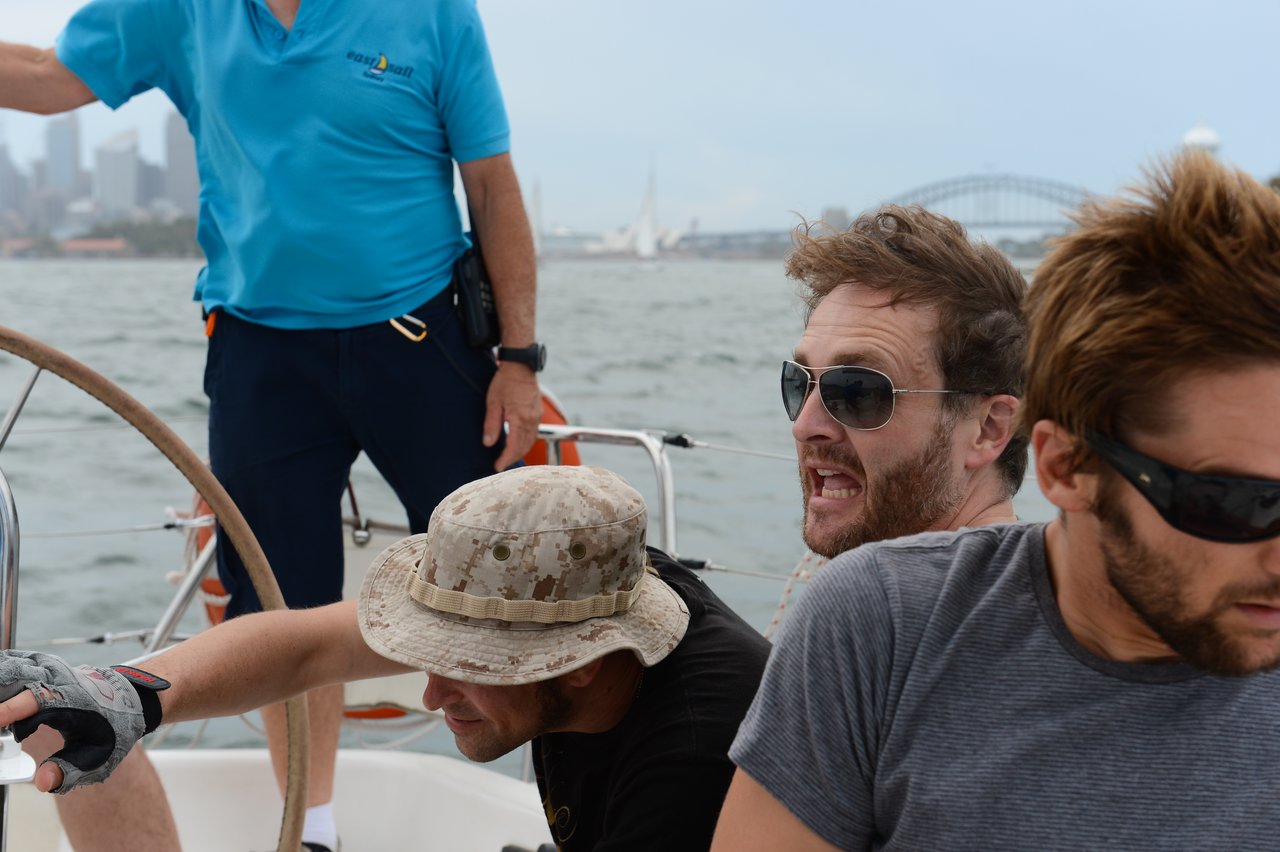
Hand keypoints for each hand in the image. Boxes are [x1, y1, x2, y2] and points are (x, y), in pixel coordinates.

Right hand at [0, 651, 148, 792]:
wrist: (132, 697)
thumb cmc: (115, 727)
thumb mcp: (99, 755)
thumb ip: (69, 769)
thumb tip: (42, 782)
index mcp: (72, 700)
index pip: (31, 702)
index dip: (5, 713)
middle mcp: (60, 680)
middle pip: (18, 677)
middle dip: (1, 699)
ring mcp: (53, 670)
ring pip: (17, 666)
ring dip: (3, 681)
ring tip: (0, 716)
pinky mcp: (47, 667)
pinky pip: (21, 663)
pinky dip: (6, 672)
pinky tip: (1, 682)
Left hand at [484, 362, 541, 470]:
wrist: (520, 366)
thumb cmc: (505, 382)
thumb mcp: (493, 403)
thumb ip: (491, 425)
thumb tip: (488, 444)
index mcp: (520, 419)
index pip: (514, 446)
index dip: (506, 459)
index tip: (497, 467)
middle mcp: (532, 420)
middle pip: (524, 446)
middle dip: (513, 457)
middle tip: (501, 464)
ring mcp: (537, 416)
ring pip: (531, 441)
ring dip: (520, 450)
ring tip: (509, 456)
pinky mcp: (537, 412)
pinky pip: (534, 432)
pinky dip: (526, 441)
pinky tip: (518, 442)